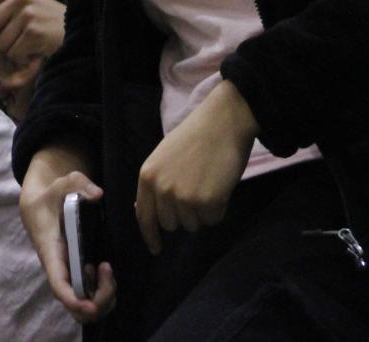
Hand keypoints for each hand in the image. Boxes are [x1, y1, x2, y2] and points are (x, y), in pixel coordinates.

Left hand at [0, 0, 65, 92]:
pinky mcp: (33, 29)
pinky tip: (37, 52)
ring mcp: (27, 13)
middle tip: (21, 41)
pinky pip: (12, 53)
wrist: (84, 32)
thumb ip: (1, 26)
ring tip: (33, 46)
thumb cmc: (50, 29)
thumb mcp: (25, 22)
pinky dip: (22, 60)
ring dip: (12, 52)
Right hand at [20, 148, 116, 325]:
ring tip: (108, 271)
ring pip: (85, 303)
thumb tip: (98, 194)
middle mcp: (60, 268)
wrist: (41, 203)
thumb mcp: (63, 183)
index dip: (72, 298)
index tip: (90, 306)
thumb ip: (79, 184)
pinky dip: (103, 292)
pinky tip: (106, 272)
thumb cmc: (51, 195)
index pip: (58, 283)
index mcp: (51, 252)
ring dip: (103, 297)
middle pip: (75, 303)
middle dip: (98, 300)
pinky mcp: (77, 271)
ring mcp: (69, 272)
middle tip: (108, 271)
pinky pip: (90, 294)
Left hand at [135, 79, 258, 254]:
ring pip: (193, 224)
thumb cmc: (197, 135)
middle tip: (198, 190)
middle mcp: (162, 190)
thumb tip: (143, 211)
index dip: (150, 236)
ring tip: (210, 183)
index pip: (144, 216)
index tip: (157, 249)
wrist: (224, 120)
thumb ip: (155, 183)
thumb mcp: (164, 156)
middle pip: (171, 224)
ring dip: (203, 211)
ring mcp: (184, 197)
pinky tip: (221, 186)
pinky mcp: (207, 202)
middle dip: (184, 214)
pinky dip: (220, 208)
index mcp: (147, 176)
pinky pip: (213, 220)